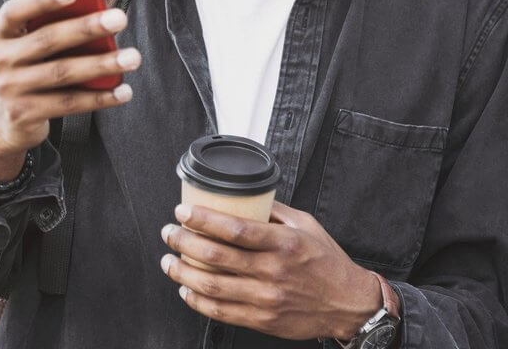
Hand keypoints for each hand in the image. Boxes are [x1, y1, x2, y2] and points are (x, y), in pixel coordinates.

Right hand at [0, 0, 140, 179]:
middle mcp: (0, 60)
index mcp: (1, 33)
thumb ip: (49, 26)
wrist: (3, 121)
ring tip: (132, 57)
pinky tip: (124, 91)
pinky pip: (69, 103)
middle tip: (119, 19)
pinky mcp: (24, 115)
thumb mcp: (26, 44)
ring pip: (62, 73)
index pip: (15, 10)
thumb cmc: (27, 67)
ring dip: (102, 64)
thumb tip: (97, 10)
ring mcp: (9, 89)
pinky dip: (100, 97)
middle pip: (47, 40)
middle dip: (87, 28)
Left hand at [160, 201, 381, 340]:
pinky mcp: (263, 321)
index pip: (235, 229)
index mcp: (283, 243)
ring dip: (183, 273)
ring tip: (168, 261)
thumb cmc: (326, 260)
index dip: (203, 219)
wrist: (347, 303)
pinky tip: (186, 289)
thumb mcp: (305, 224)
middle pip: (217, 257)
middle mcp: (273, 271)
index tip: (183, 211)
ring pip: (213, 287)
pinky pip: (222, 313)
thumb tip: (244, 195)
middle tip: (169, 232)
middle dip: (184, 242)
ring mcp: (266, 299)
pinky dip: (198, 300)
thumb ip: (274, 210)